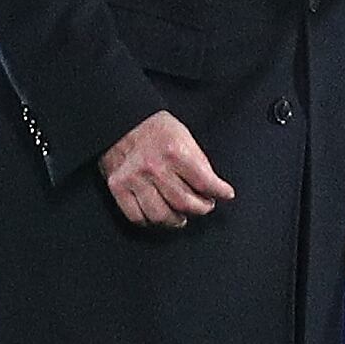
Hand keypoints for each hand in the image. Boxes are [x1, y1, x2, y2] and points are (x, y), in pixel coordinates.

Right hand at [102, 111, 231, 227]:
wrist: (123, 122)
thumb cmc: (157, 130)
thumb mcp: (185, 136)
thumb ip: (199, 163)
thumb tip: (213, 188)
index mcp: (174, 152)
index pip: (204, 183)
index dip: (219, 192)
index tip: (225, 195)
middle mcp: (154, 167)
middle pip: (184, 204)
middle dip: (200, 209)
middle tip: (204, 206)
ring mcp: (134, 179)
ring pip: (161, 216)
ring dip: (176, 220)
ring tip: (181, 216)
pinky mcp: (118, 187)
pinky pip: (137, 217)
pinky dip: (150, 221)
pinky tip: (159, 214)